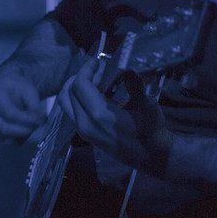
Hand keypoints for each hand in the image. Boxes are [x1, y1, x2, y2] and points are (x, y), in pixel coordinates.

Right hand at [0, 68, 46, 140]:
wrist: (5, 85)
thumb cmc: (16, 86)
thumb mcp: (28, 89)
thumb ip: (35, 105)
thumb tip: (41, 120)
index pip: (10, 114)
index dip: (27, 120)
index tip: (41, 121)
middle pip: (5, 128)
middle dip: (24, 130)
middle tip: (38, 127)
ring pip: (4, 137)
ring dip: (21, 136)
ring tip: (33, 128)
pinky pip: (4, 140)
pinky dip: (16, 139)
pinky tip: (25, 132)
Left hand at [58, 58, 172, 176]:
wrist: (150, 156)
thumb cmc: (151, 131)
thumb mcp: (147, 105)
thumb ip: (135, 85)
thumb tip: (127, 67)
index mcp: (98, 115)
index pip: (80, 84)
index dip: (86, 69)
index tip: (98, 61)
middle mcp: (85, 123)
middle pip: (69, 91)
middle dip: (83, 76)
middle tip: (100, 70)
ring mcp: (83, 130)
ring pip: (66, 102)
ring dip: (77, 87)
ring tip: (98, 81)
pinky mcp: (85, 134)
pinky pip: (72, 111)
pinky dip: (79, 98)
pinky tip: (98, 93)